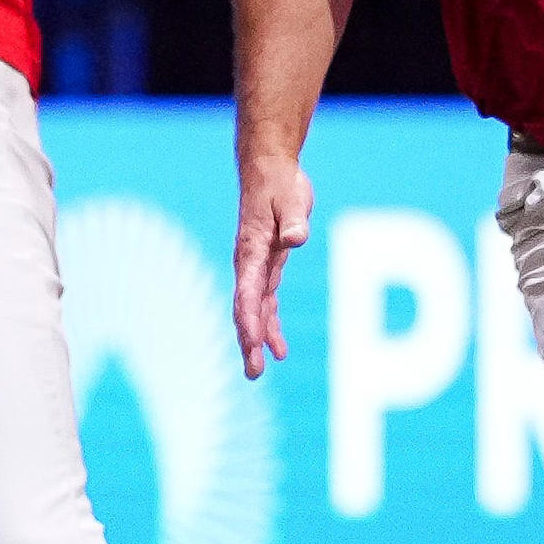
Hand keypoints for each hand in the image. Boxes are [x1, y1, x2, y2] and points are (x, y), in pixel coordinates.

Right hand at [232, 155, 313, 376]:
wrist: (270, 171)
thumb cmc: (280, 184)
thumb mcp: (292, 199)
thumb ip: (294, 220)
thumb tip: (297, 238)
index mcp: (252, 251)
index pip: (248, 292)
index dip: (251, 320)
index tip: (254, 344)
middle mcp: (249, 264)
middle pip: (246, 309)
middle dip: (248, 341)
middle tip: (252, 372)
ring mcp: (257, 267)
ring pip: (254, 310)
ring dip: (256, 339)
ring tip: (257, 370)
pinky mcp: (268, 266)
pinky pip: (266, 302)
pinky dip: (270, 324)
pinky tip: (279, 347)